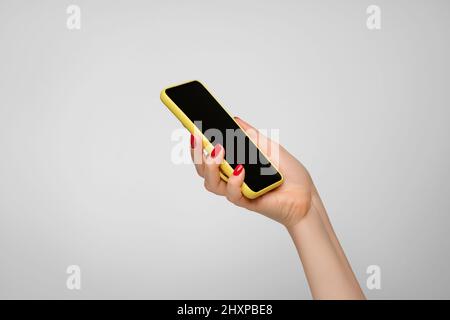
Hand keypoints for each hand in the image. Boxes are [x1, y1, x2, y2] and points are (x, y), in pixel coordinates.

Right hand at [190, 117, 313, 227]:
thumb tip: (234, 119)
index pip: (209, 154)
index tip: (190, 126)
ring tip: (216, 152)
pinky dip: (233, 181)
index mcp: (234, 163)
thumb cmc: (289, 174)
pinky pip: (232, 194)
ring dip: (209, 167)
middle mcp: (231, 177)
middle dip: (196, 153)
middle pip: (203, 169)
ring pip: (211, 183)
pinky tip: (240, 169)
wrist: (306, 196)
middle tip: (196, 137)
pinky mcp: (246, 201)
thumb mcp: (270, 147)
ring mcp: (237, 190)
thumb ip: (251, 136)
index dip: (196, 143)